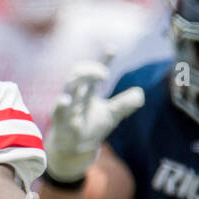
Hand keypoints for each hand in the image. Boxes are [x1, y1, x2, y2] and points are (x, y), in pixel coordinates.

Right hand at [44, 62, 144, 182]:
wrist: (74, 149)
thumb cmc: (90, 128)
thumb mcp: (111, 115)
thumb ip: (125, 104)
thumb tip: (140, 94)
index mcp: (87, 90)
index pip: (94, 71)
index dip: (103, 59)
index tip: (112, 49)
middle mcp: (76, 94)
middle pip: (78, 73)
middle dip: (91, 69)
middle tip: (104, 73)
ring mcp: (66, 106)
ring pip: (69, 87)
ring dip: (80, 78)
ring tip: (97, 76)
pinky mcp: (59, 120)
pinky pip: (57, 110)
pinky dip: (61, 104)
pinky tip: (66, 100)